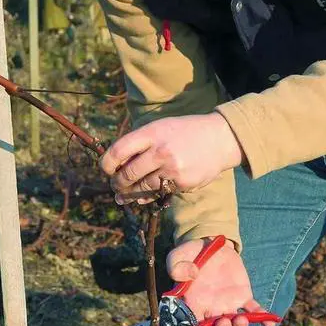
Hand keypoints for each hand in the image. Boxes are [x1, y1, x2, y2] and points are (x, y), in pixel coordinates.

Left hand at [100, 113, 242, 204]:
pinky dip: (147, 197)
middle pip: (128, 173)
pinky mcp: (182, 183)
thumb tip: (115, 164)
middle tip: (115, 185)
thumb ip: (140, 143)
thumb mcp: (161, 127)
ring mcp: (172, 169)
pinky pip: (158, 193)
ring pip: (141, 187)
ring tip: (123, 195)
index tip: (106, 169)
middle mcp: (160, 151)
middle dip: (117, 182)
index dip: (107, 164)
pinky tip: (141, 197)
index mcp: (152, 133)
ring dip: (129, 193)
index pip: (118, 151)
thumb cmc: (184, 132)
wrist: (219, 139)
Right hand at [167, 239, 275, 325]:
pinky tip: (269, 321)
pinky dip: (262, 317)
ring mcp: (228, 304)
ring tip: (241, 319)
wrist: (210, 244)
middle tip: (224, 322)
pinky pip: (254, 310)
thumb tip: (190, 275)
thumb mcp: (177, 256)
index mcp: (192, 305)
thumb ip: (176, 267)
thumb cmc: (190, 254)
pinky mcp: (242, 296)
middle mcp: (210, 310)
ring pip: (235, 325)